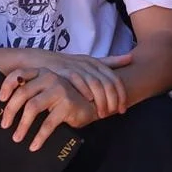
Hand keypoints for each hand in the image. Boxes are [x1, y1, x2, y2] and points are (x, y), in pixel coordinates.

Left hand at [0, 68, 101, 151]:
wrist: (94, 104)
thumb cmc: (65, 101)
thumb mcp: (48, 92)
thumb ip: (33, 93)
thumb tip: (7, 110)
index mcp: (42, 73)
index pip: (19, 74)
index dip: (7, 86)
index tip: (0, 100)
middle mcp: (50, 78)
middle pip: (22, 93)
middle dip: (10, 111)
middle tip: (4, 125)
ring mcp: (59, 90)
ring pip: (32, 108)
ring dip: (22, 126)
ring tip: (17, 138)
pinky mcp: (67, 105)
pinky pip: (48, 123)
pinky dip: (39, 137)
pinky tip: (34, 146)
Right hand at [12, 49, 131, 119]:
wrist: (41, 61)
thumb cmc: (67, 64)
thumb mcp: (90, 62)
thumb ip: (110, 61)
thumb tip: (130, 58)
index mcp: (96, 63)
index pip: (115, 79)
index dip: (121, 95)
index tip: (123, 109)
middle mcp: (88, 64)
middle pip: (107, 83)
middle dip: (113, 100)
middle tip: (113, 113)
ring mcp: (76, 67)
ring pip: (95, 83)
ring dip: (100, 100)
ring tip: (101, 114)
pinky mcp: (64, 71)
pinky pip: (78, 81)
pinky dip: (84, 91)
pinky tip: (88, 102)